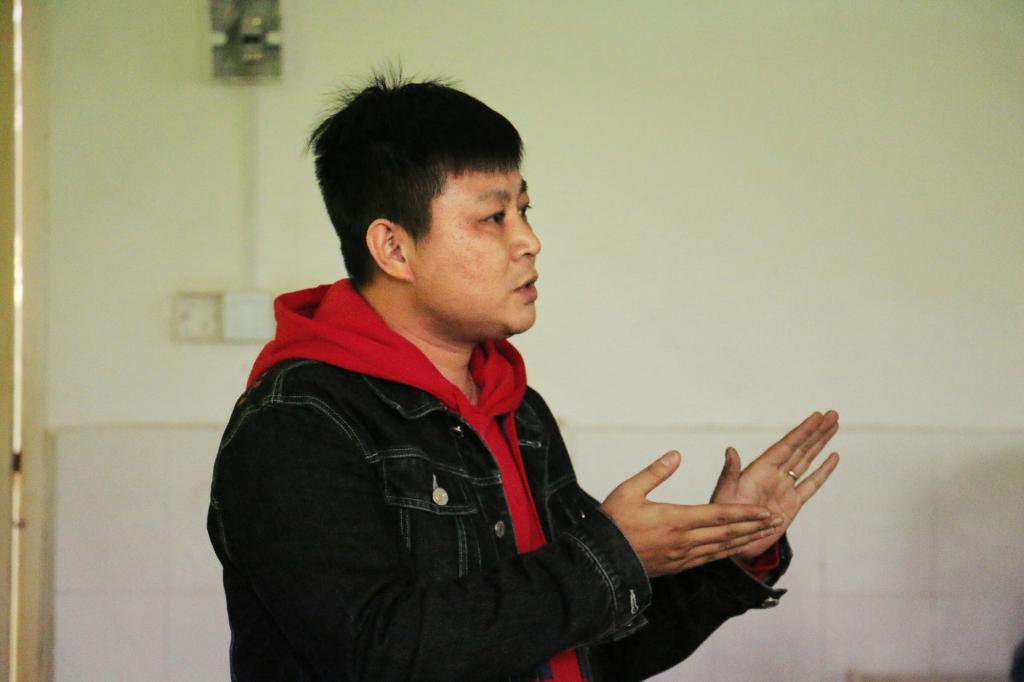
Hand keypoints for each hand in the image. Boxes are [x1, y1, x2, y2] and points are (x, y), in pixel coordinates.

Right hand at [601, 451, 784, 577]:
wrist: (601, 561)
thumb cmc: (612, 523)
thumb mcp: (628, 490)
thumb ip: (655, 472)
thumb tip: (676, 454)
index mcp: (676, 519)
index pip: (719, 515)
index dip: (746, 513)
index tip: (766, 510)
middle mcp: (684, 540)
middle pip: (727, 533)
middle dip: (754, 527)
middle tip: (776, 521)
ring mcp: (682, 557)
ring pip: (721, 549)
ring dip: (745, 541)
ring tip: (763, 535)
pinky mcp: (677, 566)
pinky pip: (709, 559)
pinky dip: (726, 553)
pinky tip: (733, 549)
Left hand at [711, 410, 840, 560]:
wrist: (733, 544)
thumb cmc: (723, 517)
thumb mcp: (724, 494)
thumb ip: (729, 474)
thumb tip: (730, 450)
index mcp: (760, 470)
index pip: (786, 446)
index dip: (802, 432)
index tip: (818, 416)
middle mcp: (774, 475)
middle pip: (800, 448)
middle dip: (816, 432)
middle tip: (832, 414)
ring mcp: (784, 488)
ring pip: (807, 461)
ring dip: (820, 444)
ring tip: (834, 426)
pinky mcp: (792, 504)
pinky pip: (811, 484)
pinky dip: (823, 471)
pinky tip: (833, 457)